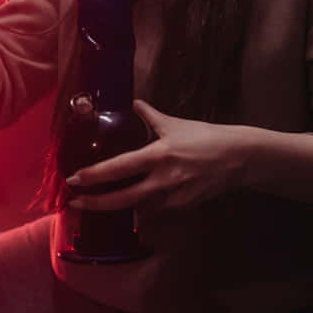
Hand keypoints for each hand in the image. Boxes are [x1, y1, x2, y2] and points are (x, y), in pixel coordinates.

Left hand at [65, 99, 246, 214]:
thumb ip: (151, 116)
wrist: (237, 157)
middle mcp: (163, 180)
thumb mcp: (175, 123)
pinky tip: (136, 200)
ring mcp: (173, 197)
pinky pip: (156, 208)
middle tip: (75, 202)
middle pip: (122, 199)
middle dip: (96, 203)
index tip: (74, 179)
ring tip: (100, 201)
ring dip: (120, 205)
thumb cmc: (205, 136)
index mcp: (158, 155)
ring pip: (138, 207)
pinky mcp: (183, 206)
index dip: (94, 175)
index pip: (119, 168)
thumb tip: (134, 104)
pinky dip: (144, 205)